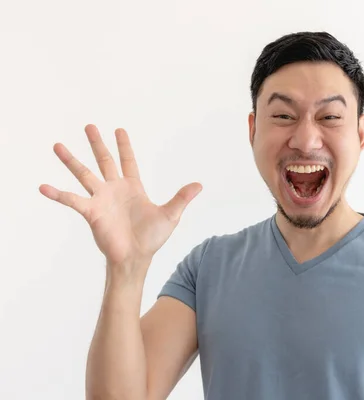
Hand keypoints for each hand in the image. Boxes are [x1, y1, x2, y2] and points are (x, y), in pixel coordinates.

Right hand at [40, 124, 201, 277]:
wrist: (135, 258)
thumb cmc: (151, 239)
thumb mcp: (170, 215)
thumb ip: (182, 198)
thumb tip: (199, 185)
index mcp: (133, 188)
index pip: (128, 161)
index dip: (124, 146)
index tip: (119, 129)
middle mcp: (114, 190)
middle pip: (104, 161)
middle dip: (97, 144)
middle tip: (89, 126)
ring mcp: (101, 199)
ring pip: (84, 174)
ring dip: (71, 161)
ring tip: (57, 146)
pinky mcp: (91, 212)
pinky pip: (71, 200)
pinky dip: (58, 194)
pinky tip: (43, 187)